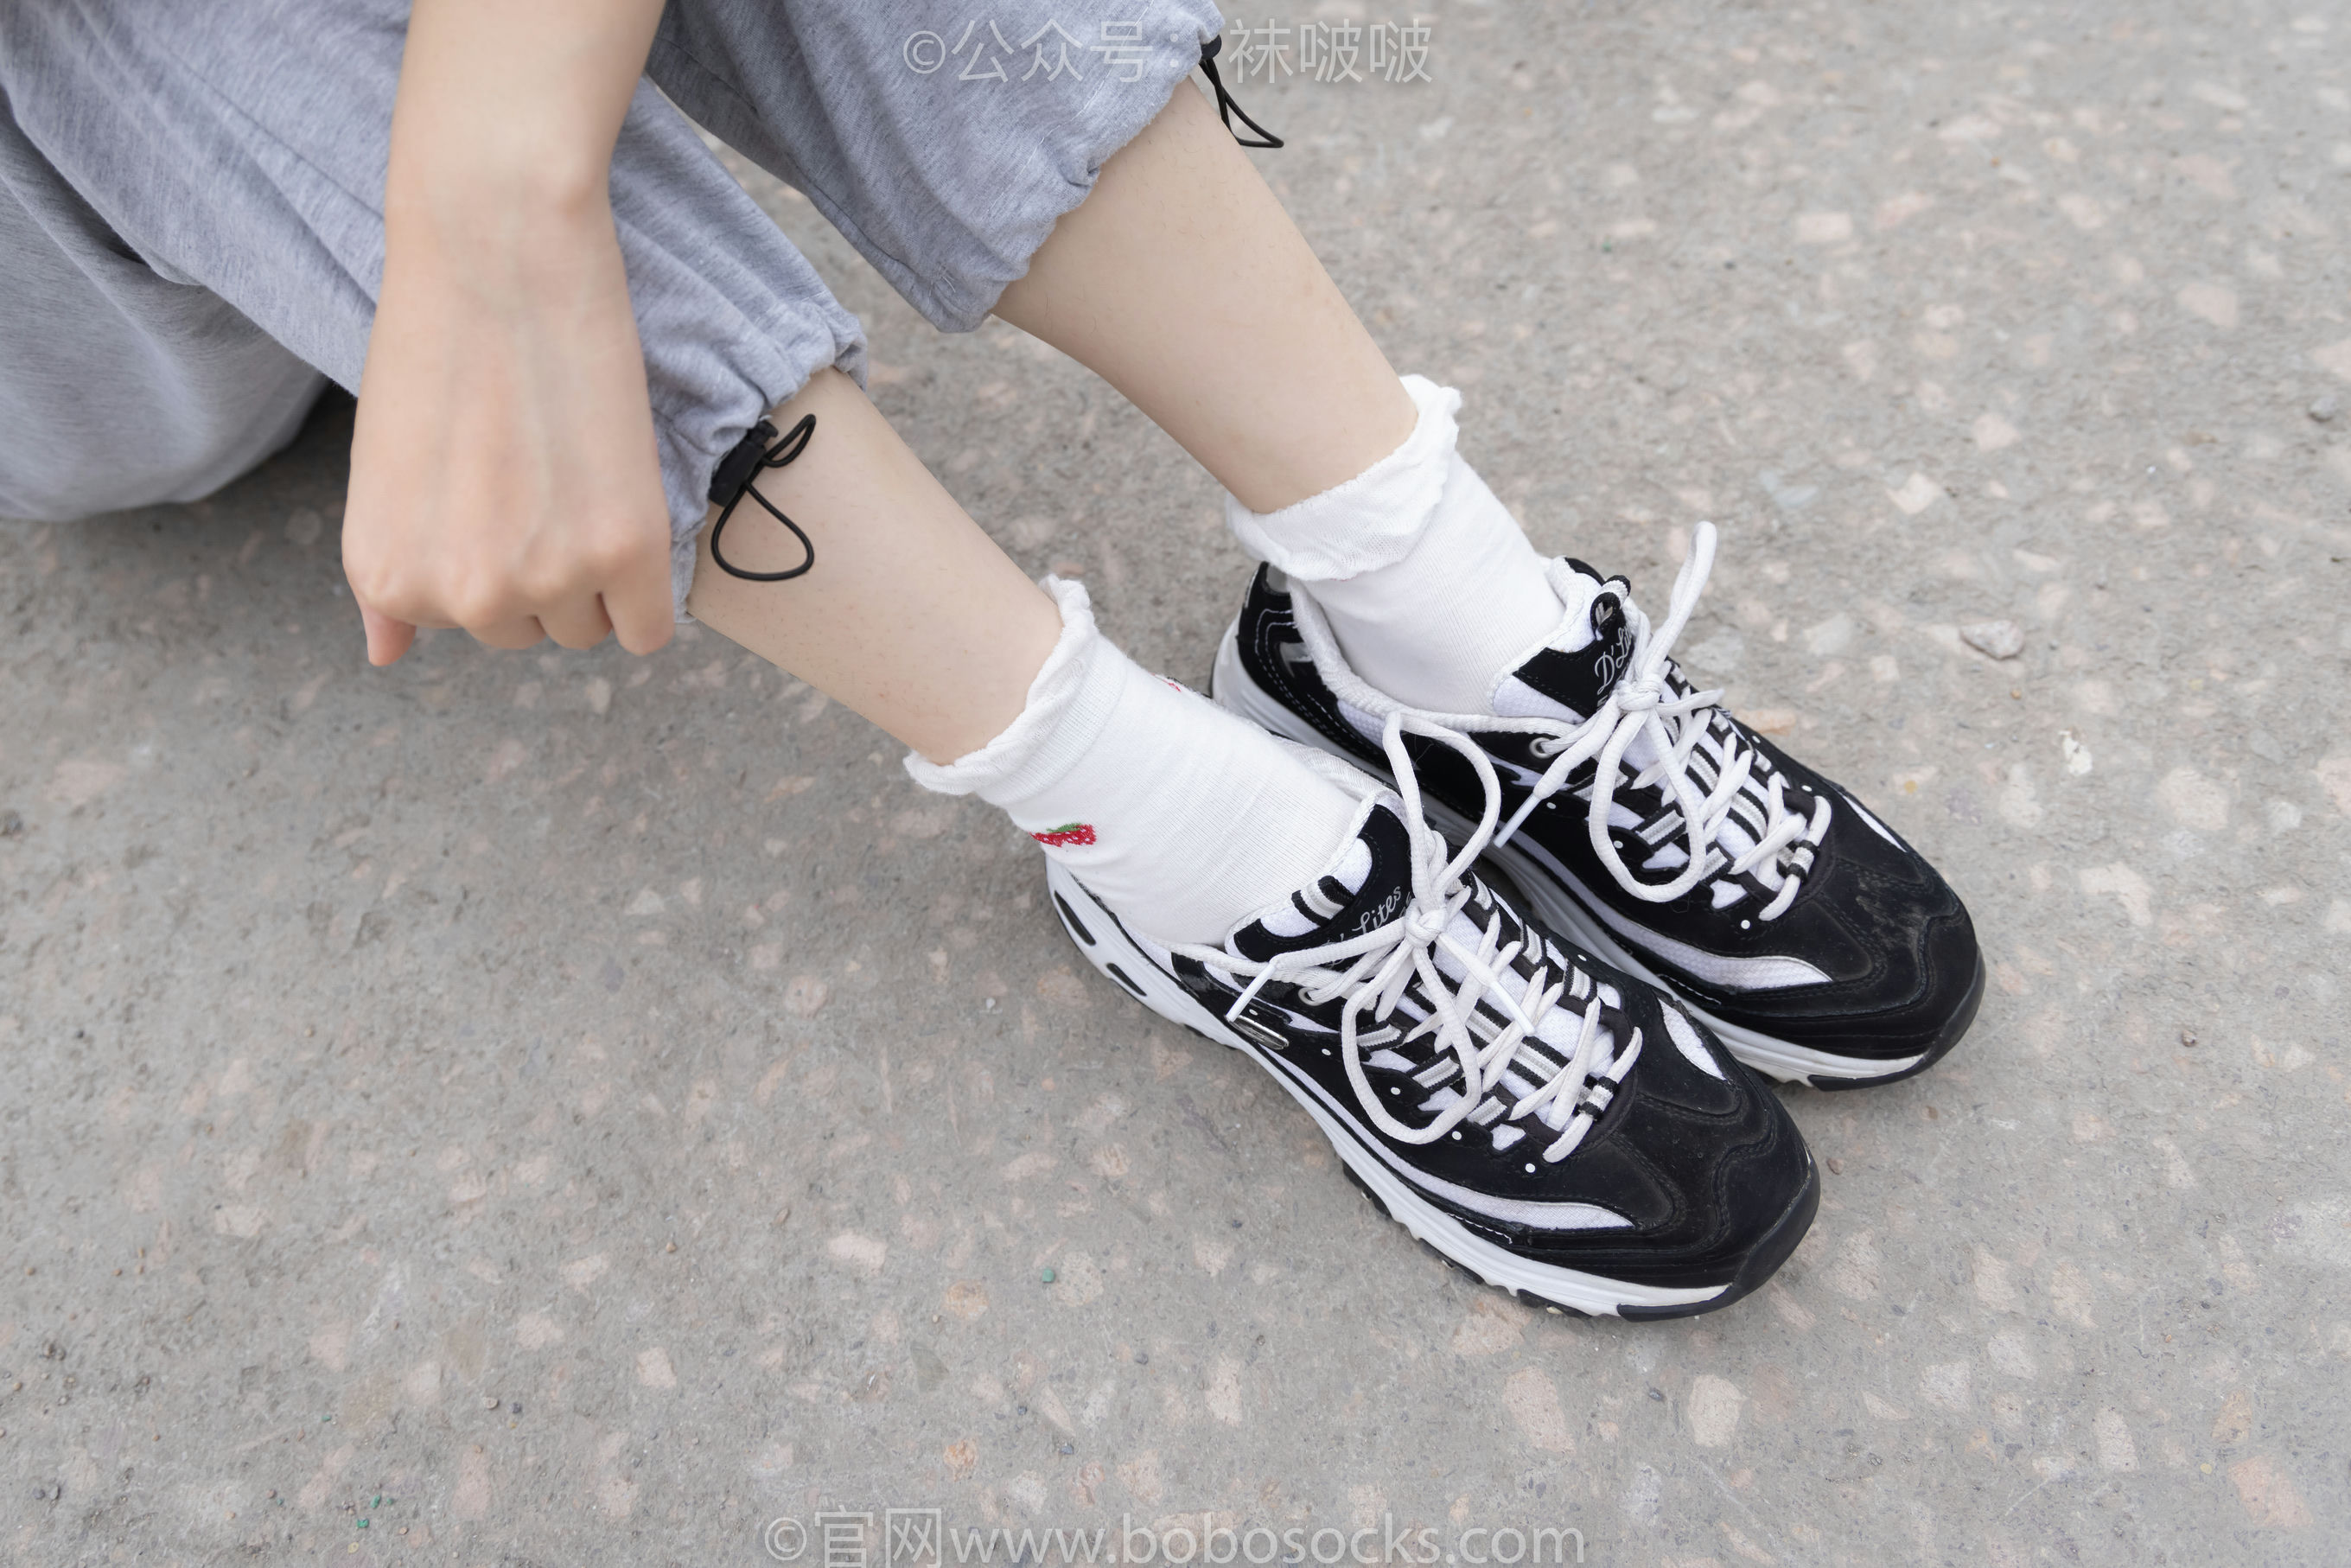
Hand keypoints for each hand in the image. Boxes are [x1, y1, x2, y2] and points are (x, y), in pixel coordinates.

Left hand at [341, 0, 673, 666]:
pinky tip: (627, 519)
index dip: (485, 554)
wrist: (495, 250)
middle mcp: (461, 595)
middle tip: (537, 470)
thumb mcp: (380, 469)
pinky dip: (645, 593)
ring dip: (592, 571)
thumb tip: (384, 657)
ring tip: (574, 475)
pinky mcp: (626, 549)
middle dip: (538, 566)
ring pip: (584, 628)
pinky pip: (647, 630)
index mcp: (389, 578)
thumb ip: (386, 574)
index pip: (459, 628)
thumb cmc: (435, 340)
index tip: (491, 486)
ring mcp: (546, 579)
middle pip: (525, 631)